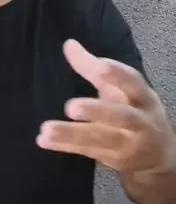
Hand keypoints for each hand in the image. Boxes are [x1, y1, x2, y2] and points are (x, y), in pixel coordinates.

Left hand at [36, 40, 174, 175]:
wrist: (159, 155)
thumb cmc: (134, 109)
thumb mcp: (121, 87)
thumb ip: (95, 67)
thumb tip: (68, 44)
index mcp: (142, 96)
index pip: (131, 82)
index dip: (115, 74)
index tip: (98, 67)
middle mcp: (139, 121)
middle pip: (121, 116)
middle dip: (96, 112)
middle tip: (70, 107)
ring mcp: (128, 143)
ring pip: (101, 139)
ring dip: (72, 134)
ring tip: (46, 129)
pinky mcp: (114, 159)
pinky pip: (87, 151)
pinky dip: (64, 146)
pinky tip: (43, 140)